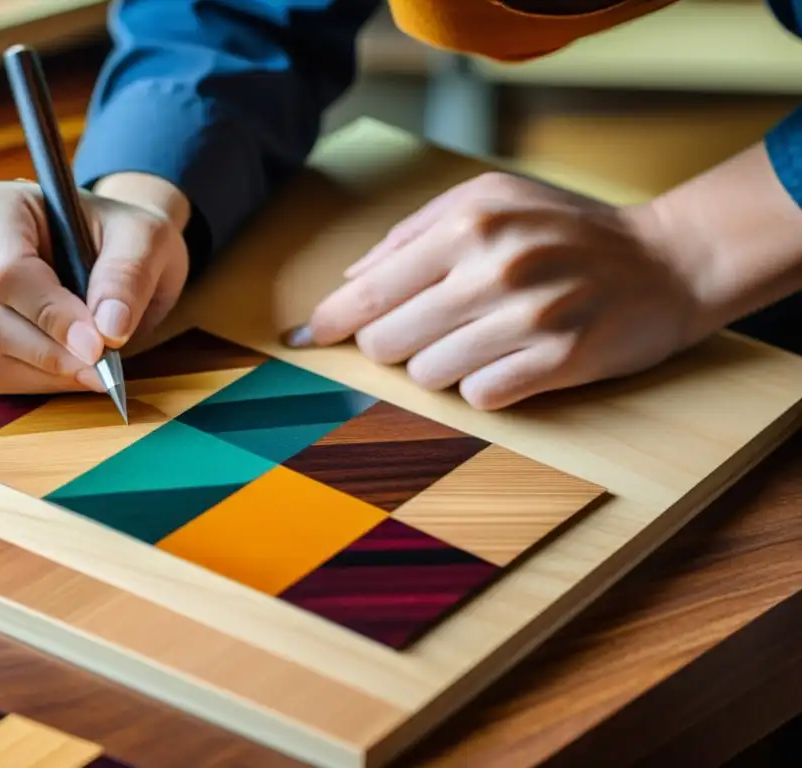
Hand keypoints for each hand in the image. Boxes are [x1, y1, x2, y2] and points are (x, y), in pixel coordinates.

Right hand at [0, 176, 189, 393]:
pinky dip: (29, 385)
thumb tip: (108, 329)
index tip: (98, 344)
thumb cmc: (116, 237)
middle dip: (52, 354)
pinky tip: (64, 368)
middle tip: (104, 365)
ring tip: (91, 368)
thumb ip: (128, 276)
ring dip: (44, 376)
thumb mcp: (144, 238)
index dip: (51, 315)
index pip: (3, 271)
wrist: (100, 250)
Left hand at [286, 172, 707, 409]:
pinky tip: (509, 359)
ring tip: (480, 337)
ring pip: (427, 374)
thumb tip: (348, 284)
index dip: (326, 322)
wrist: (664, 261)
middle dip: (393, 343)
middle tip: (426, 328)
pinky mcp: (558, 363)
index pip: (370, 291)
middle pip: (387, 340)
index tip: (299, 340)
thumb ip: (411, 236)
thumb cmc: (564, 230)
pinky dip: (482, 385)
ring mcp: (528, 318)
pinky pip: (478, 397)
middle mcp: (495, 268)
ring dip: (440, 364)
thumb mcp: (489, 201)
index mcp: (468, 223)